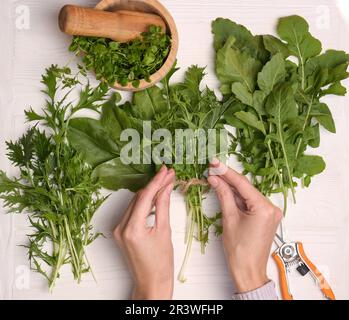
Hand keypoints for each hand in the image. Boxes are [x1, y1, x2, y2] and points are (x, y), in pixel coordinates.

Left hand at [113, 166, 174, 299]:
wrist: (151, 282)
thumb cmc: (160, 263)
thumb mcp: (164, 231)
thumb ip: (163, 206)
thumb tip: (166, 187)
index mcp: (132, 228)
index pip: (144, 197)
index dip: (156, 181)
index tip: (165, 171)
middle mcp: (121, 227)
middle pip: (138, 198)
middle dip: (154, 185)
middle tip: (168, 175)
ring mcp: (119, 230)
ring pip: (135, 203)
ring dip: (149, 193)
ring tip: (164, 183)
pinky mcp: (121, 232)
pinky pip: (132, 212)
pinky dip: (143, 203)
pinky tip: (154, 197)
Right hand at [208, 159, 281, 292]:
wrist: (248, 271)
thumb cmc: (240, 251)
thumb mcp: (229, 219)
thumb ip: (223, 195)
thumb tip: (215, 180)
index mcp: (265, 208)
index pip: (243, 184)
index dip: (227, 172)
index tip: (215, 163)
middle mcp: (271, 208)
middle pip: (246, 188)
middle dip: (228, 179)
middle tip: (213, 169)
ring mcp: (270, 213)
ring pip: (247, 195)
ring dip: (232, 188)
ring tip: (216, 178)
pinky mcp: (265, 217)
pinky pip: (250, 202)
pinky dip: (238, 198)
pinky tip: (225, 190)